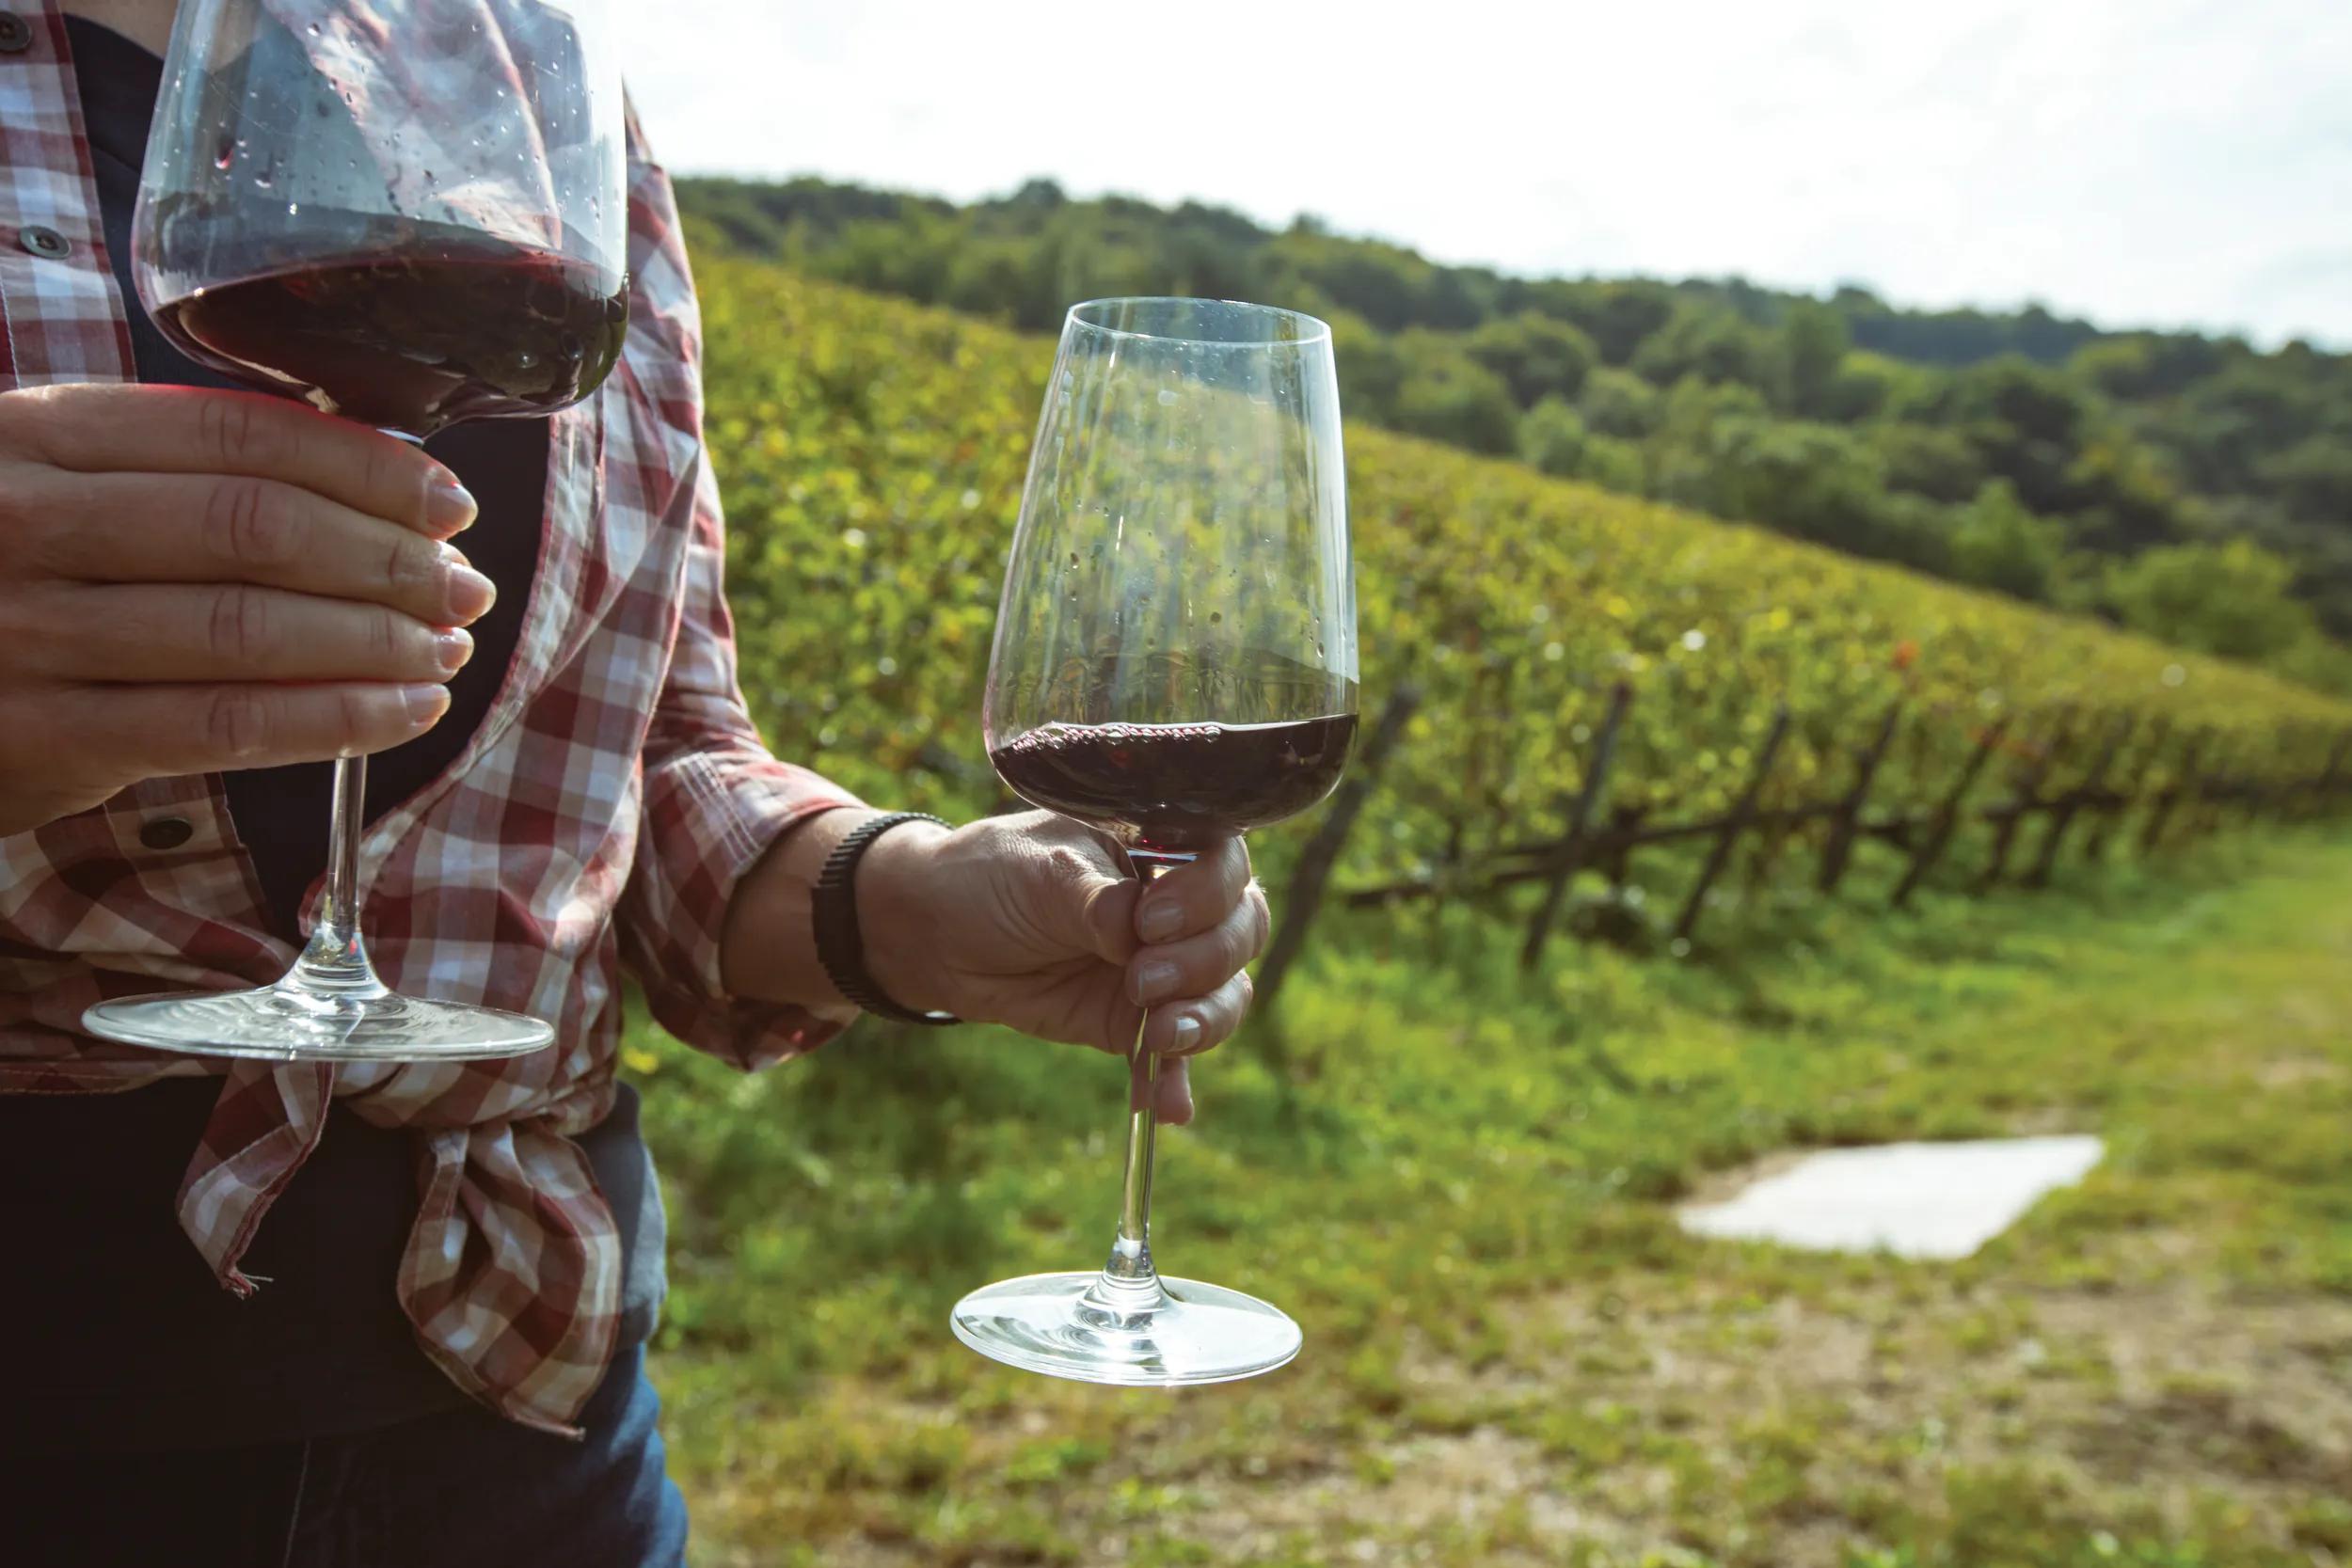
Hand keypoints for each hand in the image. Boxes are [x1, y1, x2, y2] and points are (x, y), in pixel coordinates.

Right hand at [0, 384, 494, 836]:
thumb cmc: (1, 567)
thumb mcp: (55, 481)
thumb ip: (175, 466)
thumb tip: (371, 474)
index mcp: (43, 434)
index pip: (240, 434)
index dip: (366, 467)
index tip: (448, 502)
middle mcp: (30, 522)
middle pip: (257, 529)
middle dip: (389, 560)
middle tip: (464, 584)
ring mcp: (33, 631)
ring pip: (250, 631)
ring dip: (378, 643)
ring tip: (448, 648)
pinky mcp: (50, 735)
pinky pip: (224, 724)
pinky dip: (335, 718)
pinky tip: (405, 710)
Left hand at [860, 812, 1271, 1125]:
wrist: (936, 933)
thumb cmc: (992, 877)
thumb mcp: (1043, 873)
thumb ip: (1099, 903)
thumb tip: (1139, 937)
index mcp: (1163, 847)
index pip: (1225, 865)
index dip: (1206, 896)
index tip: (1150, 920)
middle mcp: (1178, 906)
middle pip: (1240, 932)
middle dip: (1204, 960)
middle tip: (1141, 978)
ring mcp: (1164, 966)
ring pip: (1224, 994)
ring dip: (1204, 1019)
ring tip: (1159, 1036)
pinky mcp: (1136, 1021)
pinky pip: (1175, 1055)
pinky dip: (1175, 1081)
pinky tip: (1168, 1107)